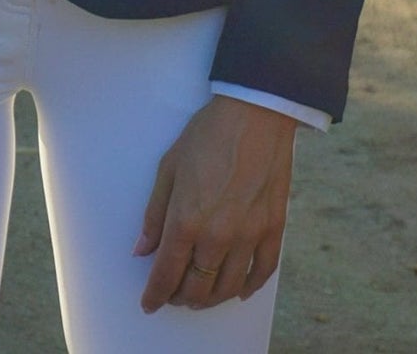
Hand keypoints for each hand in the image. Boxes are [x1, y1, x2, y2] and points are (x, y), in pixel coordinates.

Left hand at [135, 95, 295, 313]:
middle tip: (174, 295)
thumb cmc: (207, 135)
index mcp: (186, 220)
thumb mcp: (169, 167)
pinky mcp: (273, 228)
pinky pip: (263, 272)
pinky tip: (240, 290)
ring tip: (201, 295)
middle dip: (181, 297)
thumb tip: (143, 250)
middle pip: (197, 287)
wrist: (255, 113)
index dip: (155, 294)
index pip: (167, 273)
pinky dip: (249, 287)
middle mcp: (218, 235)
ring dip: (211, 298)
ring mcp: (249, 235)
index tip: (149, 303)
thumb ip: (155, 214)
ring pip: (229, 287)